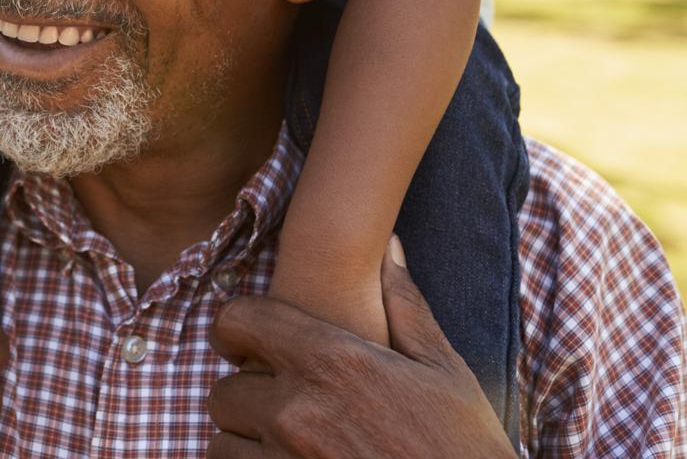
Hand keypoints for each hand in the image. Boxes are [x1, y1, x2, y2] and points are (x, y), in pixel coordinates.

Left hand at [206, 240, 513, 457]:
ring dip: (245, 441)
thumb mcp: (444, 372)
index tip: (247, 344)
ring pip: (222, 442)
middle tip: (280, 405)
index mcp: (332, 362)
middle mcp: (298, 411)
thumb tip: (389, 246)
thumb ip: (405, 305)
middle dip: (247, 396)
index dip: (236, 329)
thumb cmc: (465, 446)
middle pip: (223, 391)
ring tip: (285, 443)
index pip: (237, 321)